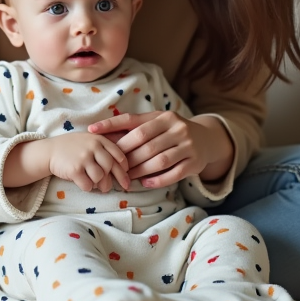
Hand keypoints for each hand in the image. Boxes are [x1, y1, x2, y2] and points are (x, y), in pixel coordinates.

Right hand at [44, 133, 130, 192]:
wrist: (49, 151)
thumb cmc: (72, 147)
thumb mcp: (89, 140)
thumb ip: (104, 149)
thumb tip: (123, 167)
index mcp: (99, 139)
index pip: (119, 155)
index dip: (124, 169)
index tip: (125, 177)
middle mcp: (93, 147)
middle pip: (110, 167)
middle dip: (113, 180)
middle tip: (111, 187)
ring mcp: (83, 158)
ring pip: (100, 177)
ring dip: (99, 184)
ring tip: (95, 184)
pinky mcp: (74, 170)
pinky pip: (88, 185)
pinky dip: (87, 187)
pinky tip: (84, 184)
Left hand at [88, 112, 231, 187]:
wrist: (206, 140)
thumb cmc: (172, 131)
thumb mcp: (156, 122)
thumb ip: (133, 126)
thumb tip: (101, 131)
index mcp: (164, 117)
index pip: (134, 122)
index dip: (112, 126)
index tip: (92, 131)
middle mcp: (177, 129)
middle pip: (145, 144)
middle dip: (126, 157)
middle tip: (112, 166)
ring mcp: (188, 146)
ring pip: (158, 161)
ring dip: (139, 171)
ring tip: (126, 177)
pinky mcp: (194, 163)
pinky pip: (173, 174)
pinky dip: (157, 180)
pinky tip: (145, 183)